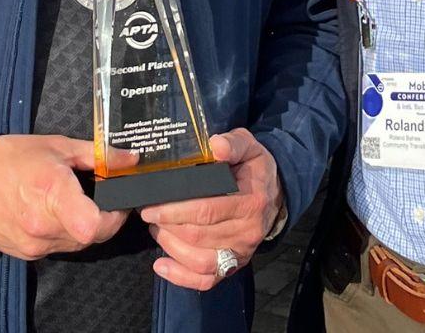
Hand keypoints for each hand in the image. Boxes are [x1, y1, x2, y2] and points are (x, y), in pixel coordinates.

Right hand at [0, 135, 128, 259]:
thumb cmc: (12, 157)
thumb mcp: (58, 146)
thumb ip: (98, 155)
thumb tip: (130, 159)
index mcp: (52, 194)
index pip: (94, 225)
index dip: (115, 216)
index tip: (116, 201)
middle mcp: (43, 226)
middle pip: (92, 236)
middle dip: (102, 219)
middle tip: (95, 197)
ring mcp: (33, 244)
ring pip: (77, 244)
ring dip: (82, 227)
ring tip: (70, 202)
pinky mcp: (25, 254)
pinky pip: (57, 247)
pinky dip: (62, 233)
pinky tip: (52, 213)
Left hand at [140, 128, 283, 290]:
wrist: (275, 194)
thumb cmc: (254, 168)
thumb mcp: (248, 146)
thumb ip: (232, 143)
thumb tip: (215, 146)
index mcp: (250, 201)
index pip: (207, 210)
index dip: (175, 211)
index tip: (150, 206)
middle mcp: (247, 231)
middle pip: (198, 236)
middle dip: (167, 226)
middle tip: (148, 213)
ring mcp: (241, 252)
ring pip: (199, 260)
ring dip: (170, 247)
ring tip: (156, 229)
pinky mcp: (233, 265)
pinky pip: (206, 280)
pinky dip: (181, 277)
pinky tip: (161, 265)